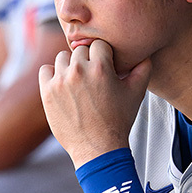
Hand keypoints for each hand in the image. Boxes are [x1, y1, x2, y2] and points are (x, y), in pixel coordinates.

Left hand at [39, 40, 151, 168]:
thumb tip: (145, 54)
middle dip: (87, 60)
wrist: (98, 148)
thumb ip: (143, 68)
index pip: (99, 44)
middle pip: (80, 50)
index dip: (104, 55)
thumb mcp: (137, 93)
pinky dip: (53, 75)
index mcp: (101, 68)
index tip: (105, 66)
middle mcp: (79, 71)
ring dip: (70, 66)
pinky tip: (63, 85)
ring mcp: (61, 81)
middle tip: (93, 77)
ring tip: (79, 81)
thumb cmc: (119, 120)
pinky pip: (46, 70)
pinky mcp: (47, 92)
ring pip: (62, 57)